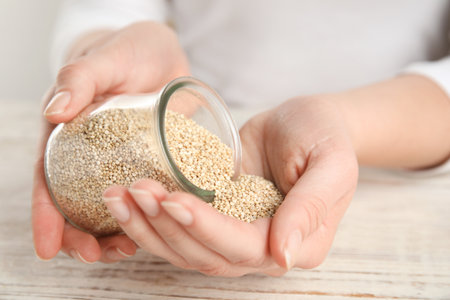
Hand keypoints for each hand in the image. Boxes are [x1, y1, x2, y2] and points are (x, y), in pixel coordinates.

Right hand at [32, 21, 188, 262]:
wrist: (162, 52)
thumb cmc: (127, 52)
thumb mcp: (104, 60)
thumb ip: (79, 78)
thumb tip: (53, 112)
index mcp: (71, 137)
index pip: (50, 179)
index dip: (46, 215)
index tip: (47, 248)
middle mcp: (95, 156)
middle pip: (79, 203)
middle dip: (80, 235)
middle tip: (94, 256)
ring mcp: (126, 162)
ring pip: (115, 206)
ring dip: (116, 234)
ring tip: (127, 252)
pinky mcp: (156, 162)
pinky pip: (151, 194)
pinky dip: (151, 215)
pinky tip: (159, 229)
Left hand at [102, 96, 357, 274]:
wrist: (308, 121)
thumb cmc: (324, 136)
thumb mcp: (331, 163)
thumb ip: (310, 207)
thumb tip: (283, 256)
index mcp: (297, 242)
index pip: (244, 246)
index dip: (207, 228)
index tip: (174, 199)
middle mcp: (263, 248)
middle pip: (206, 253)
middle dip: (166, 226)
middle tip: (134, 191)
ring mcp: (236, 235)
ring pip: (185, 248)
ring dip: (148, 227)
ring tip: (118, 196)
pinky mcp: (216, 216)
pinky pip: (179, 229)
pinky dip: (150, 218)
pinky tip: (125, 200)